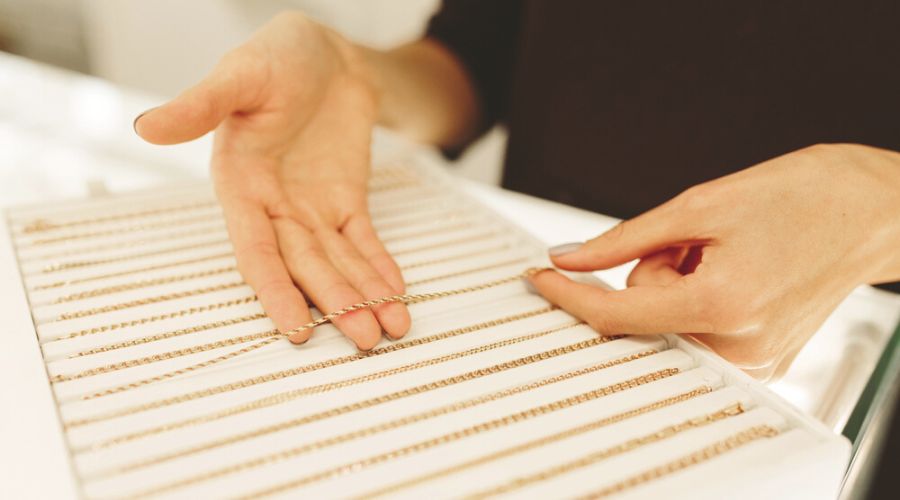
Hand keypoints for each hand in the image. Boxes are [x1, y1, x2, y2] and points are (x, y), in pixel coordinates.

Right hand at [134, 12, 409, 349]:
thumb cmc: (276, 57)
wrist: (326, 52)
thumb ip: (199, 105)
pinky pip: (362, 240)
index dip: (275, 290)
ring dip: (363, 295)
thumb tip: (147, 126)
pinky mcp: (345, 200)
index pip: (257, 251)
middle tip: (364, 338)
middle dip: (336, 303)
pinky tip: (394, 292)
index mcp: (241, 185)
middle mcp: (275, 205)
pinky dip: (379, 266)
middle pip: (306, 266)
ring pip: (337, 262)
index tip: (295, 327)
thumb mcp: (239, 74)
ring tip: (391, 327)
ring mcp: (312, 207)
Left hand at [530, 144, 899, 378]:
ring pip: (668, 323)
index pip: (616, 316)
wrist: (870, 209)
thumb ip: (624, 239)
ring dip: (676, 285)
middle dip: (651, 273)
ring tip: (723, 253)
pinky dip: (697, 301)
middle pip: (643, 316)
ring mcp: (754, 361)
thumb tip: (569, 257)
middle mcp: (738, 347)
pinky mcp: (762, 361)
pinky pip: (696, 331)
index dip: (568, 295)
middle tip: (692, 241)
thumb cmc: (800, 196)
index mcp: (721, 305)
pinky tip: (733, 273)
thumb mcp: (700, 204)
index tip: (539, 278)